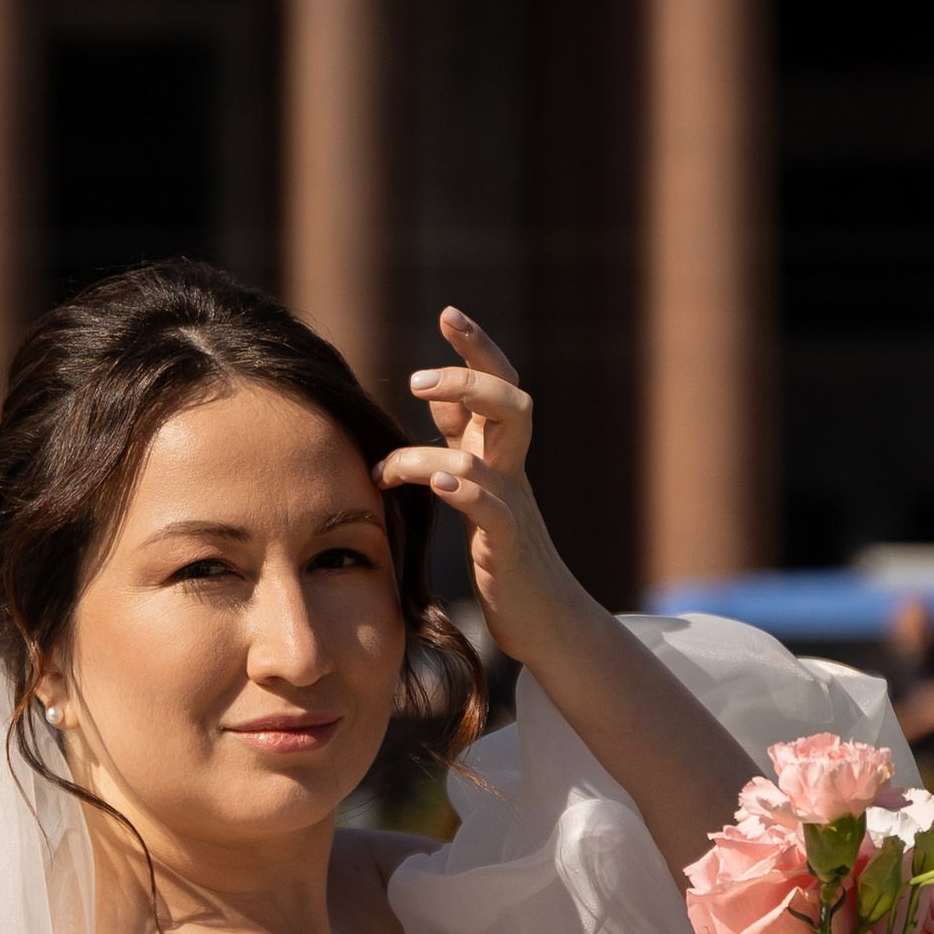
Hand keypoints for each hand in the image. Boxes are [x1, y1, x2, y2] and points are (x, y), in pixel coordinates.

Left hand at [373, 310, 578, 670]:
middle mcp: (513, 470)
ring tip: (389, 467)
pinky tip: (435, 485)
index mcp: (502, 453)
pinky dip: (464, 492)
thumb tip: (439, 399)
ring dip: (428, 453)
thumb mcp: (481, 488)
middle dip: (467, 379)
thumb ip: (462, 443)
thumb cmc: (504, 555)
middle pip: (509, 402)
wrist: (545, 621)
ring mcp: (514, 506)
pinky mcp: (509, 546)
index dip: (477, 348)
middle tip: (417, 381)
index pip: (496, 386)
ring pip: (489, 455)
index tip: (449, 313)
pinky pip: (492, 510)